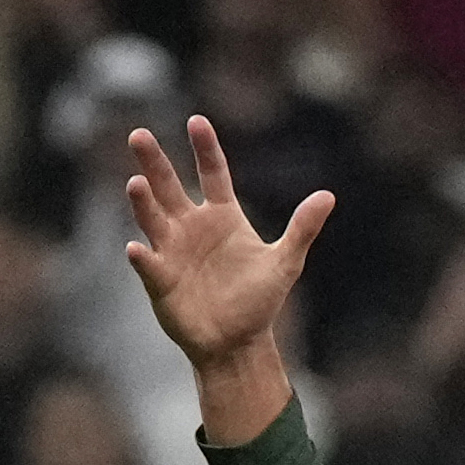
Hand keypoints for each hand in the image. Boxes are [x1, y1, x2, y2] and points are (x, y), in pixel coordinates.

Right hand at [120, 116, 334, 370]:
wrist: (238, 342)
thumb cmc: (258, 300)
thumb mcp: (285, 262)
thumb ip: (302, 228)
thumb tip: (328, 196)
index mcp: (222, 215)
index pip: (212, 173)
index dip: (205, 148)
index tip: (196, 122)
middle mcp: (191, 226)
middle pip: (169, 185)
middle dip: (154, 162)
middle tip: (138, 135)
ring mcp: (173, 251)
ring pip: (153, 219)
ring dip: (143, 202)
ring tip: (135, 183)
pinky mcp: (161, 280)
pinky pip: (149, 264)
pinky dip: (142, 257)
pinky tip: (136, 249)